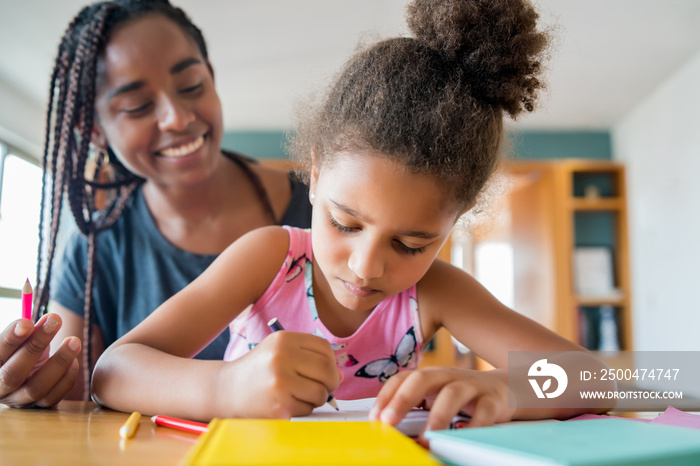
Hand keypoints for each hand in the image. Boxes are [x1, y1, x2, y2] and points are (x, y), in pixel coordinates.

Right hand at [0, 314, 80, 407]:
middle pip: (14, 374)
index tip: (26, 322)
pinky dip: (66, 378)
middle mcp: (0, 388)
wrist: (26, 375)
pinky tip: (74, 361)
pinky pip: (53, 397)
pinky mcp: (38, 407)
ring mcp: (18, 401)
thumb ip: (26, 331)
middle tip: (55, 320)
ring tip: (74, 341)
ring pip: (36, 388)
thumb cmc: (21, 351)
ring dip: (59, 363)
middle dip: (36, 346)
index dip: (10, 339)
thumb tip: (48, 320)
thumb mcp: (20, 340)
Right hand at [216, 330, 340, 418]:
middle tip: (325, 388)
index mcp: (283, 339)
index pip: (325, 348)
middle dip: (331, 382)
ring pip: (320, 392)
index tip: (324, 371)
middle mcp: (282, 357)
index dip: (330, 362)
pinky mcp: (280, 406)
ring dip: (316, 398)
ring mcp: (280, 382)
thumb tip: (340, 376)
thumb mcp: (280, 353)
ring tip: (299, 395)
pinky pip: (308, 409)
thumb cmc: (258, 370)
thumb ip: (310, 358)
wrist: (226, 390)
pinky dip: (304, 410)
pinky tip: (288, 404)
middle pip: (327, 370)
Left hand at [369, 367, 514, 442]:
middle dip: (402, 399)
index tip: (374, 417)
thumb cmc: (462, 395)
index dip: (386, 395)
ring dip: (436, 417)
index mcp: (429, 376)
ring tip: (425, 438)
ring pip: (452, 394)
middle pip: (422, 378)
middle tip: (388, 421)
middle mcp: (447, 376)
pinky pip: (484, 411)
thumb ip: (416, 408)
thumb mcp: (436, 396)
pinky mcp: (492, 400)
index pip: (402, 378)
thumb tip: (388, 429)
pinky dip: (473, 425)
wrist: (506, 387)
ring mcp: (471, 386)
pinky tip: (461, 436)